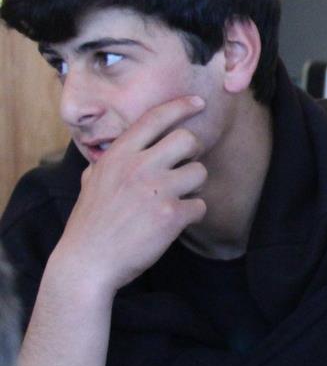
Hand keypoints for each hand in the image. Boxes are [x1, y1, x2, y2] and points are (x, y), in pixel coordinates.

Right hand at [52, 96, 207, 293]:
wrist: (87, 263)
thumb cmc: (89, 225)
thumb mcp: (91, 184)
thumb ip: (106, 165)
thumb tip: (108, 155)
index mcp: (117, 156)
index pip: (154, 119)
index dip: (180, 107)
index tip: (198, 103)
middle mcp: (138, 167)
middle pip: (187, 139)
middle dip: (193, 152)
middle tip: (185, 168)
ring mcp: (156, 190)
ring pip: (200, 172)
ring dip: (194, 187)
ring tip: (176, 200)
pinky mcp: (171, 215)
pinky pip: (200, 205)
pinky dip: (192, 215)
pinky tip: (174, 223)